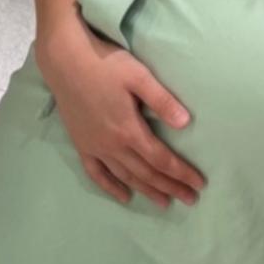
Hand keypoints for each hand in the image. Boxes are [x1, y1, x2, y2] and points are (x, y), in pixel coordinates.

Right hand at [36, 16, 206, 208]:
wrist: (64, 61)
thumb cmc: (105, 64)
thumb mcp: (139, 77)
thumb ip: (161, 101)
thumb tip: (186, 123)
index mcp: (129, 130)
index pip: (161, 159)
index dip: (181, 173)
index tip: (199, 184)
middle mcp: (112, 145)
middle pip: (147, 173)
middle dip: (170, 187)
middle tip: (190, 199)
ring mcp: (95, 147)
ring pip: (125, 177)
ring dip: (147, 191)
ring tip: (164, 202)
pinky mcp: (81, 144)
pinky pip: (97, 174)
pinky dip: (110, 188)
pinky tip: (124, 197)